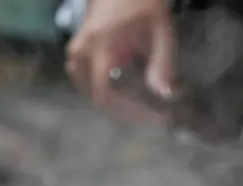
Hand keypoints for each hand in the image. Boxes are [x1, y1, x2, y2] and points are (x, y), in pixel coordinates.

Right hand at [66, 0, 175, 119]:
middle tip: (155, 113)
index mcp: (100, 46)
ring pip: (89, 90)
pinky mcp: (78, 51)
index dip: (129, 112)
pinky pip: (86, 80)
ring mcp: (76, 51)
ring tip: (143, 102)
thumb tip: (165, 96)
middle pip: (97, 96)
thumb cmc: (144, 1)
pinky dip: (106, 88)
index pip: (104, 94)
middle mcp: (82, 52)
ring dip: (115, 100)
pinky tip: (128, 87)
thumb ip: (163, 64)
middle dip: (126, 109)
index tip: (155, 116)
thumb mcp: (161, 30)